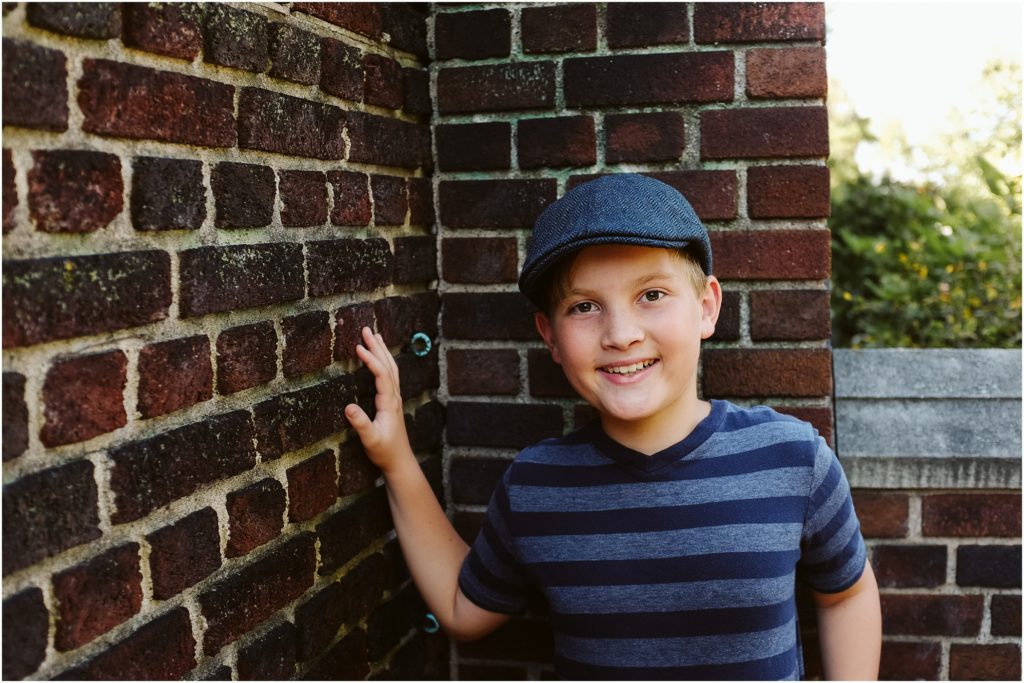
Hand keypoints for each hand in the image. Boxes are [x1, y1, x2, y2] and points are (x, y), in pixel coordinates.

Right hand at [344, 327, 413, 472]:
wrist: (399, 461)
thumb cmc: (385, 451)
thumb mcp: (370, 439)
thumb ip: (361, 424)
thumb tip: (348, 407)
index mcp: (389, 402)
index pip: (382, 374)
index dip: (371, 359)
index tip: (358, 347)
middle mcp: (394, 397)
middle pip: (388, 365)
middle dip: (378, 347)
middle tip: (366, 330)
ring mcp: (395, 398)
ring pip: (391, 369)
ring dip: (382, 351)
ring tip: (374, 336)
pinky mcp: (392, 402)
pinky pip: (389, 375)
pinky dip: (384, 362)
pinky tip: (379, 359)